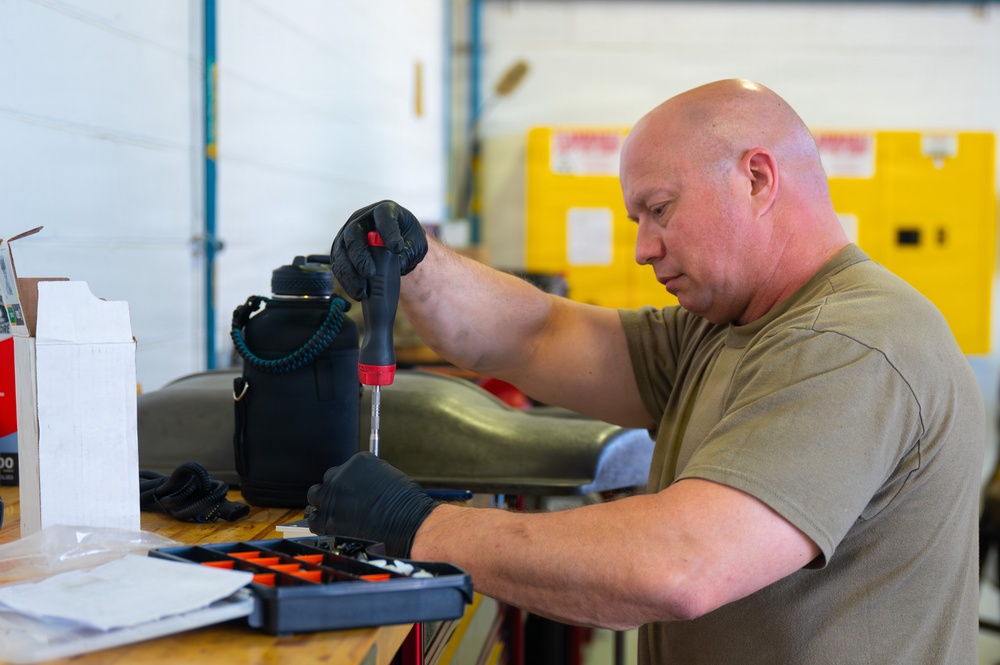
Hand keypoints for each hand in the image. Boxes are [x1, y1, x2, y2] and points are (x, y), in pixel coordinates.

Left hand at [306, 452, 438, 557]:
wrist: (408, 524)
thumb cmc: (406, 504)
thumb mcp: (389, 479)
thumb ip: (369, 480)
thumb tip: (361, 489)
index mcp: (358, 462)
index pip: (345, 469)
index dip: (350, 483)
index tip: (354, 492)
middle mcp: (341, 475)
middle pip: (329, 479)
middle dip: (336, 491)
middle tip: (345, 504)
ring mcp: (332, 496)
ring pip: (316, 496)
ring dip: (324, 504)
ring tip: (336, 515)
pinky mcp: (327, 518)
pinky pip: (314, 519)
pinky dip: (321, 522)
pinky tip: (331, 527)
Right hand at [331, 200, 427, 299]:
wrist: (397, 243)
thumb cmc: (407, 239)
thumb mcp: (416, 244)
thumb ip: (408, 252)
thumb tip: (396, 266)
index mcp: (384, 210)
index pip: (383, 216)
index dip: (389, 232)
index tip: (396, 249)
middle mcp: (362, 219)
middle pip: (354, 234)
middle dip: (360, 256)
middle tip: (370, 274)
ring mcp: (347, 234)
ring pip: (341, 252)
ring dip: (350, 274)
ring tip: (362, 291)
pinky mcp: (341, 251)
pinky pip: (338, 266)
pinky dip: (347, 281)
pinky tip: (357, 293)